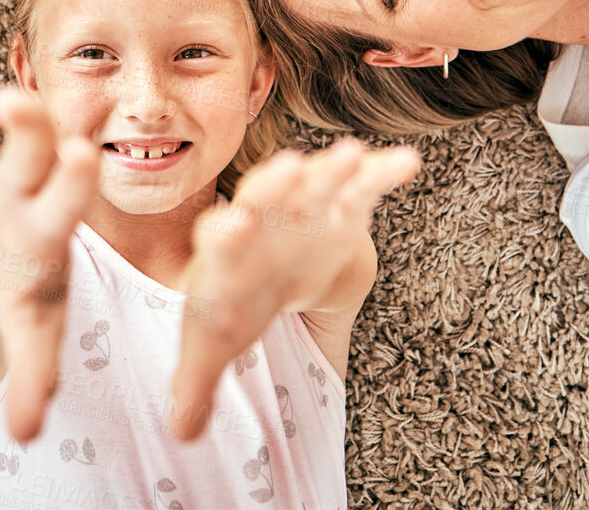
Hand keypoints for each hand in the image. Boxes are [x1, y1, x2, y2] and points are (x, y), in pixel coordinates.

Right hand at [0, 51, 99, 441]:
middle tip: (16, 100)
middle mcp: (19, 181)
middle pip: (29, 144)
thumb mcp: (33, 326)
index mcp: (50, 220)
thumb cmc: (24, 285)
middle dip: (26, 123)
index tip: (84, 153)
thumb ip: (34, 372)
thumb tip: (25, 435)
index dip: (74, 176)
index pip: (70, 195)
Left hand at [168, 138, 418, 439]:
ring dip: (332, 169)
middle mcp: (263, 222)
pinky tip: (407, 162)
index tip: (226, 228)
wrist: (280, 263)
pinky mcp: (341, 206)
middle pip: (264, 199)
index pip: (219, 245)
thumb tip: (181, 434)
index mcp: (226, 256)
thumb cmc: (243, 299)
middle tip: (287, 167)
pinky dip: (382, 173)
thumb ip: (198, 381)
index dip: (223, 238)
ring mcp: (303, 209)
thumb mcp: (218, 339)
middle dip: (275, 185)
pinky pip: (363, 186)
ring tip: (352, 154)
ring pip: (315, 182)